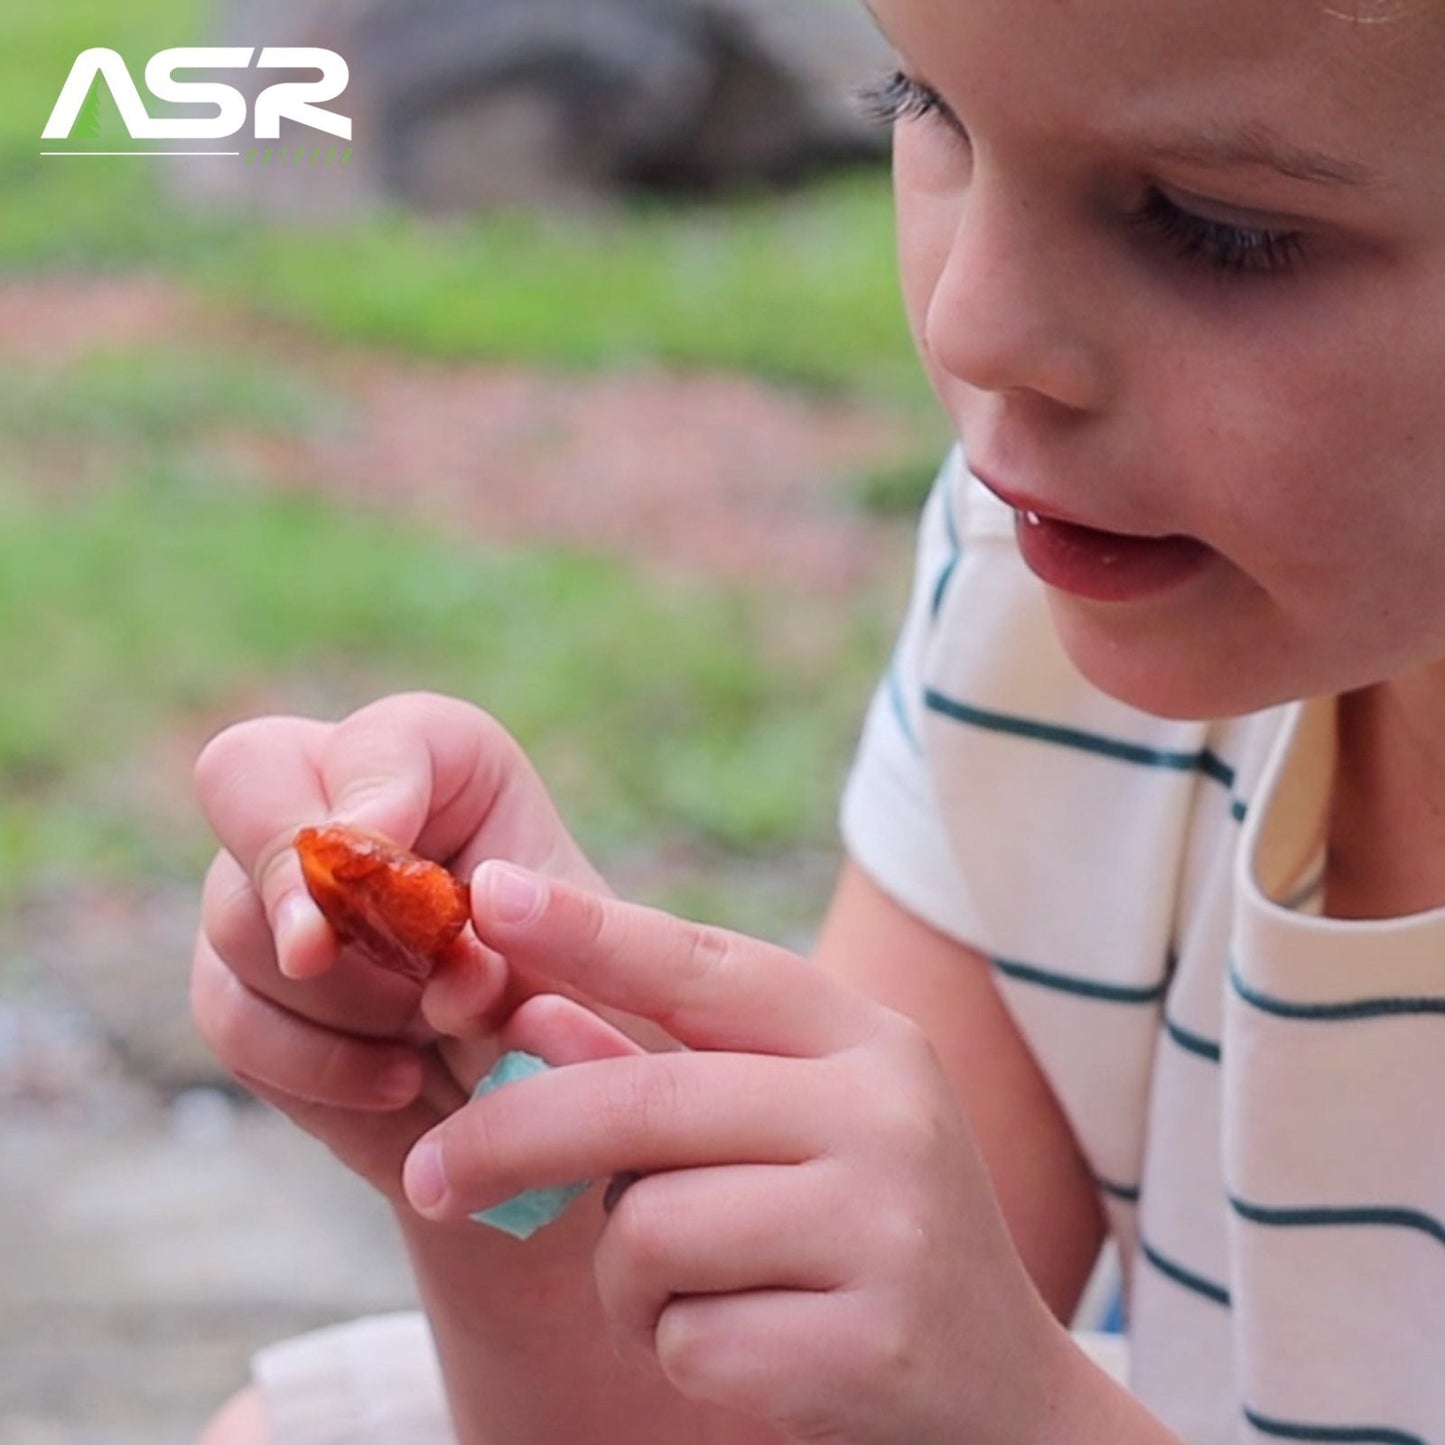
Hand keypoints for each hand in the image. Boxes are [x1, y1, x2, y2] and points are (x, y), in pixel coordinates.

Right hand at [190, 692, 607, 1197]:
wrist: (554, 1102)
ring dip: (334, 992)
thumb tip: (464, 943)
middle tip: (322, 952)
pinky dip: (310, 1061)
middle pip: (247, 781)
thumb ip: (540, 931)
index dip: (372, 788)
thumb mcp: (593, 955)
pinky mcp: (245, 984)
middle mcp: (344, 802)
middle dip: (293, 878)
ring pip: (237, 914)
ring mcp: (280, 890)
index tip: (391, 864)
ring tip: (427, 1038)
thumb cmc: (588, 1001)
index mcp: (449, 765)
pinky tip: (397, 1080)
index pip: (379, 735)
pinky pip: (230, 1014)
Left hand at [401, 863, 1066, 1444]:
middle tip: (430, 1176)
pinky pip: (684, 1339)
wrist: (997, 1393)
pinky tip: (756, 1347)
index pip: (706, 966)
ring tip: (704, 1288)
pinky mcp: (868, 1346)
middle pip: (641, 1104)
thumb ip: (667, 1076)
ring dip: (628, 1279)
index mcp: (866, 1038)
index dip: (590, 930)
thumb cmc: (862, 1235)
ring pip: (647, 1233)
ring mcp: (888, 1229)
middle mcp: (887, 1113)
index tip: (488, 892)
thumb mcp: (786, 1133)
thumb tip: (531, 1016)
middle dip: (509, 1138)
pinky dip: (679, 1351)